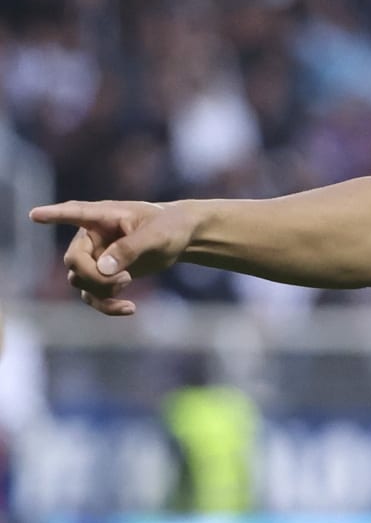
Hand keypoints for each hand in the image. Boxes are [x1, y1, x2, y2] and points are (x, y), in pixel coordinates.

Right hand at [28, 200, 198, 316]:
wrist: (182, 238)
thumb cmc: (170, 226)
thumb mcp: (156, 235)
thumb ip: (129, 249)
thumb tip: (103, 269)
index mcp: (102, 216)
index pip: (73, 213)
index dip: (54, 215)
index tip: (35, 215)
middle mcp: (92, 237)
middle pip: (74, 261)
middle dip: (94, 276)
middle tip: (124, 279)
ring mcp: (96, 257)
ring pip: (80, 281)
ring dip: (102, 289)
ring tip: (128, 281)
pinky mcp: (105, 276)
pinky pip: (93, 296)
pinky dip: (107, 305)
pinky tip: (130, 309)